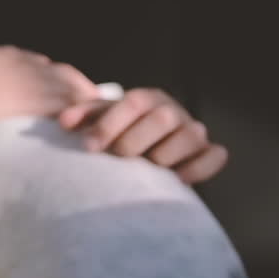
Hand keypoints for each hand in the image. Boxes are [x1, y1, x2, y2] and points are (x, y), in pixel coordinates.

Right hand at [0, 46, 99, 134]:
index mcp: (6, 57)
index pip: (45, 66)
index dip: (60, 82)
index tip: (69, 96)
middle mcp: (25, 64)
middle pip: (68, 76)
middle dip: (83, 93)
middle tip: (97, 113)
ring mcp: (32, 81)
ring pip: (75, 92)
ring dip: (91, 109)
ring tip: (103, 128)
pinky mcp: (35, 101)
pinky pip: (72, 109)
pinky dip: (86, 121)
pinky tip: (93, 137)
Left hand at [59, 88, 227, 183]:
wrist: (146, 147)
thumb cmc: (119, 133)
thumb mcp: (101, 120)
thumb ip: (83, 116)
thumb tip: (63, 122)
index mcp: (146, 98)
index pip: (132, 103)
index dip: (110, 124)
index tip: (89, 147)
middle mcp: (173, 111)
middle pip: (162, 118)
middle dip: (134, 141)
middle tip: (117, 158)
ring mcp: (193, 131)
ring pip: (191, 135)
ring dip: (165, 154)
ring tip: (147, 167)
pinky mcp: (208, 152)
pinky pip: (214, 156)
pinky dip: (200, 168)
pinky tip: (179, 179)